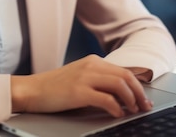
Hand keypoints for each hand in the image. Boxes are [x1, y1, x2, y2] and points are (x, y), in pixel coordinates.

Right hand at [10, 54, 152, 117]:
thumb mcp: (79, 77)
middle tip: (144, 106)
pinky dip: (116, 108)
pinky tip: (117, 114)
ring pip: (119, 84)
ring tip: (132, 110)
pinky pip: (106, 99)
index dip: (138, 85)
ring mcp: (85, 77)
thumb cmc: (54, 87)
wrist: (31, 89)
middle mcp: (91, 66)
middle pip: (126, 76)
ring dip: (130, 99)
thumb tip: (120, 95)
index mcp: (93, 61)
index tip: (144, 98)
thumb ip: (97, 81)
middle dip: (139, 93)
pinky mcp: (79, 92)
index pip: (124, 70)